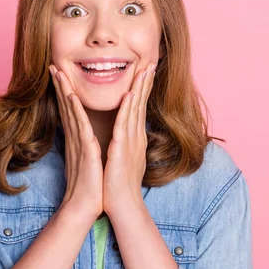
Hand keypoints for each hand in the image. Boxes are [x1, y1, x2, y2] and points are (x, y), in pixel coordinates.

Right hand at [49, 65, 103, 219]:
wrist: (84, 208)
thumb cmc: (88, 187)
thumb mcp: (86, 162)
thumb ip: (84, 148)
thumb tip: (87, 140)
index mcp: (78, 140)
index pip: (71, 111)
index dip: (65, 92)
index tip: (61, 75)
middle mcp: (76, 139)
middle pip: (66, 107)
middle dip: (60, 86)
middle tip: (53, 66)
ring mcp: (79, 144)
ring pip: (71, 112)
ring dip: (65, 91)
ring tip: (59, 73)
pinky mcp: (85, 151)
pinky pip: (80, 127)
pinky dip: (76, 110)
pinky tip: (72, 97)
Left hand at [103, 62, 156, 215]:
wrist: (121, 205)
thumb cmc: (118, 184)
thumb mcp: (123, 158)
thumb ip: (124, 143)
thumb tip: (123, 135)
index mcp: (133, 138)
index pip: (138, 107)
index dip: (142, 88)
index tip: (145, 71)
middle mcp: (135, 137)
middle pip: (140, 104)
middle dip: (145, 82)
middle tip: (150, 62)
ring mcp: (130, 143)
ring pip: (134, 110)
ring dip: (136, 88)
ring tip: (142, 69)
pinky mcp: (121, 151)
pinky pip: (123, 127)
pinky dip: (126, 110)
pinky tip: (128, 96)